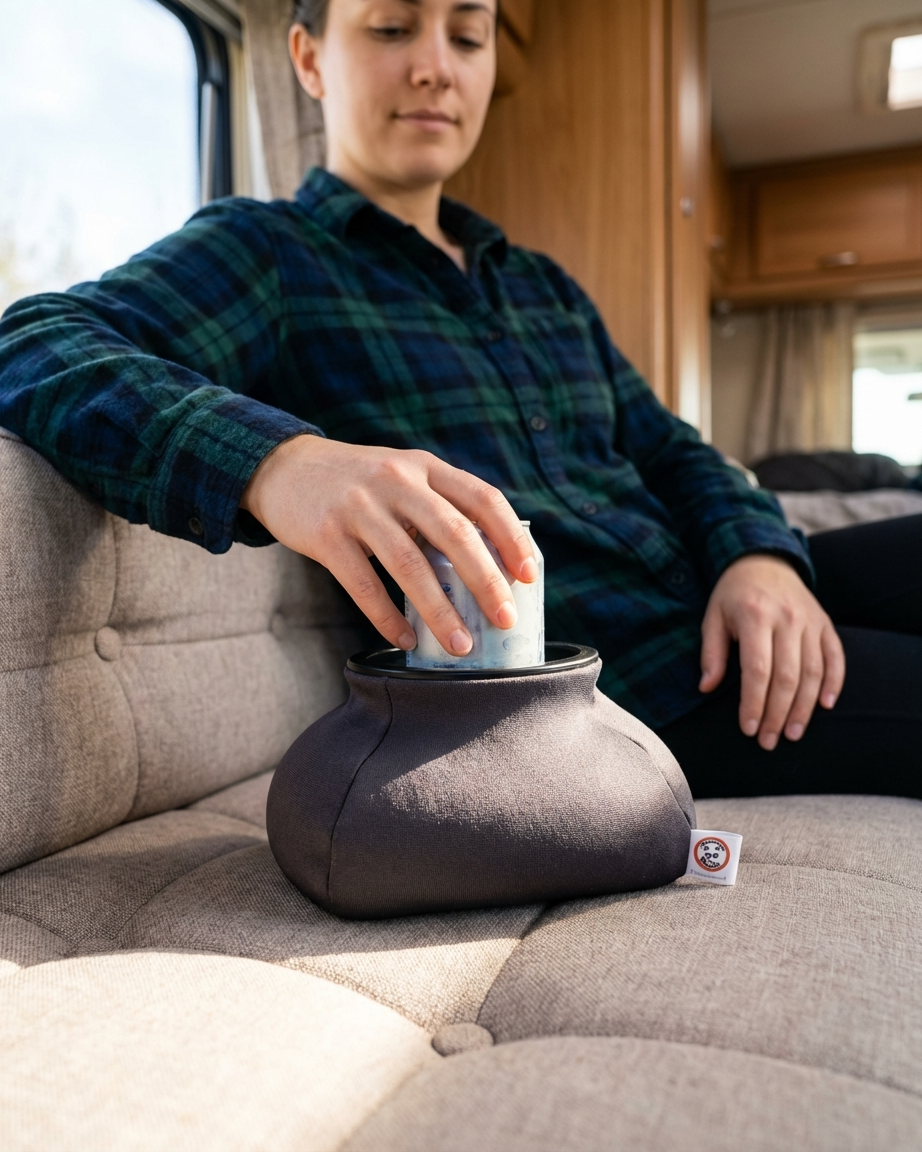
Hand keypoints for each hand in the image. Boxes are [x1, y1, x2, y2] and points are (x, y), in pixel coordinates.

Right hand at [241, 435, 536, 655]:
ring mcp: (358, 506)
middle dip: (485, 582)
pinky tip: (404, 640)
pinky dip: (386, 617)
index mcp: (424, 467)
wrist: (283, 468)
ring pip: (410, 565)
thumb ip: (439, 508)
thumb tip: (489, 567)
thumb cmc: (357, 484)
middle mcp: (396, 480)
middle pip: (453, 533)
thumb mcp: (402, 477)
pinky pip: (363, 584)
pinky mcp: (325, 534)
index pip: (482, 498)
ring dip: (439, 611)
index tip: (529, 576)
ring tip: (461, 645)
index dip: (511, 538)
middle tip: (504, 620)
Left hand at [699, 555, 845, 749]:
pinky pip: (835, 657)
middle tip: (770, 741)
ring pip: (813, 672)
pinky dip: (833, 683)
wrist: (764, 559)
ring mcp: (810, 621)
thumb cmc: (733, 594)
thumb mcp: (713, 617)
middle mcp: (787, 619)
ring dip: (804, 707)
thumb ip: (712, 653)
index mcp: (755, 617)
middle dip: (778, 714)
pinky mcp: (825, 623)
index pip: (757, 670)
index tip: (749, 729)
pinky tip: (825, 706)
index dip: (754, 703)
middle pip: (787, 677)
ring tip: (793, 733)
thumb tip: (706, 688)